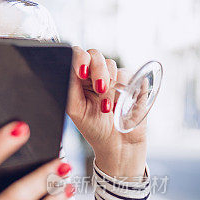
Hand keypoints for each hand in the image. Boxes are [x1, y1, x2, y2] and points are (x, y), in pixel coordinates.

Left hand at [66, 47, 146, 177]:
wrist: (117, 145)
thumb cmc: (94, 128)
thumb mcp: (75, 109)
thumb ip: (69, 87)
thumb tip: (67, 68)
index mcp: (78, 79)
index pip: (77, 56)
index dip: (79, 58)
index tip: (82, 71)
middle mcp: (95, 74)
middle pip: (94, 54)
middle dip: (97, 70)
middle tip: (100, 88)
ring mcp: (114, 77)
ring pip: (110, 64)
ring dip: (109, 83)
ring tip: (107, 105)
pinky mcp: (132, 82)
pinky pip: (128, 73)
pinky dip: (124, 87)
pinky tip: (118, 104)